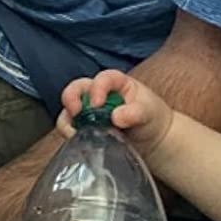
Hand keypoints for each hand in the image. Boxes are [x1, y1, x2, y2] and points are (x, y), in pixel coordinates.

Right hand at [58, 70, 174, 158]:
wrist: (153, 140)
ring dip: (67, 120)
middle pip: (77, 88)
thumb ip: (135, 112)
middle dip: (71, 98)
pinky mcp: (85, 128)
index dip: (97, 88)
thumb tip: (116, 117)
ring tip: (75, 133)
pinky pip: (70, 128)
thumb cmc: (152, 119)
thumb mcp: (149, 112)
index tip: (97, 104)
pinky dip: (69, 134)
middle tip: (75, 112)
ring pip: (69, 110)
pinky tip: (78, 141)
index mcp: (116, 83)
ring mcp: (89, 111)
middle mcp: (98, 94)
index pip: (103, 79)